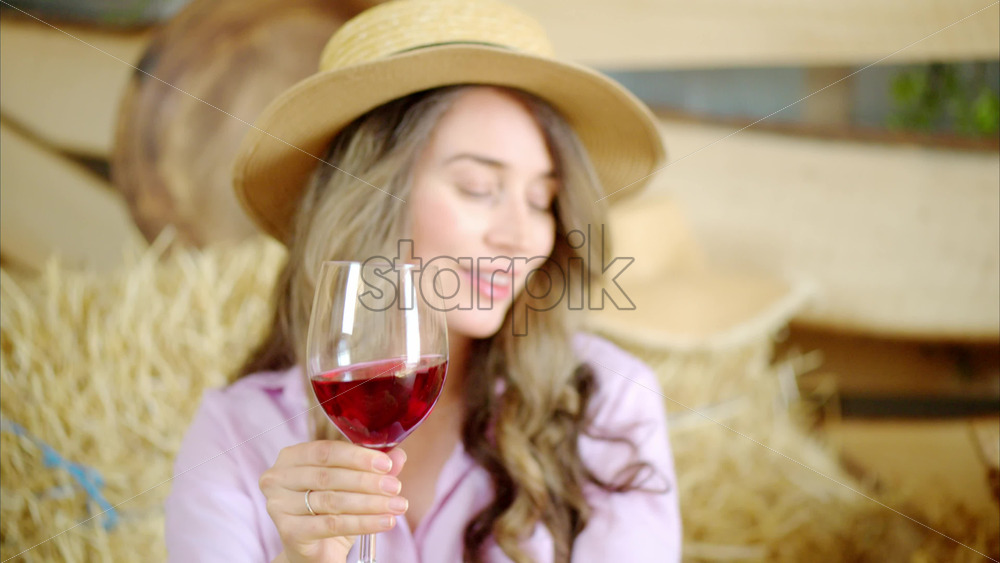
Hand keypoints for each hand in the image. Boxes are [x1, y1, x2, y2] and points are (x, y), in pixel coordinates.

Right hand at [259, 441, 407, 562]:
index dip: (358, 456)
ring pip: (332, 500)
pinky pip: (332, 524)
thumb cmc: (330, 510)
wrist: (314, 551)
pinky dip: (364, 523)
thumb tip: (398, 456)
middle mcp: (277, 478)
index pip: (326, 450)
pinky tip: (385, 522)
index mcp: (291, 457)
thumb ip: (371, 468)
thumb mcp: (352, 485)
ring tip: (397, 505)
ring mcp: (278, 505)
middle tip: (395, 487)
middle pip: (328, 475)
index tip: (386, 464)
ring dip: (370, 502)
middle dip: (367, 481)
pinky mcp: (289, 531)